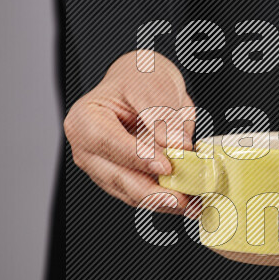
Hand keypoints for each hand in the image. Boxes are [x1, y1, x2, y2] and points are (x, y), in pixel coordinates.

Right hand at [64, 51, 195, 214]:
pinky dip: (168, 200)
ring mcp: (103, 168)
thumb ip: (161, 116)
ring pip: (131, 193)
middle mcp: (88, 149)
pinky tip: (190, 200)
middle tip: (182, 197)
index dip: (136, 157)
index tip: (165, 166)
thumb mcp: (152, 85)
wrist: (144, 83)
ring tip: (193, 201)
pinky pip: (145, 195)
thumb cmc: (139, 78)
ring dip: (163, 201)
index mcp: (85, 120)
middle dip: (152, 192)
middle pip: (116, 177)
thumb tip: (176, 145)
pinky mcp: (124, 180)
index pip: (107, 143)